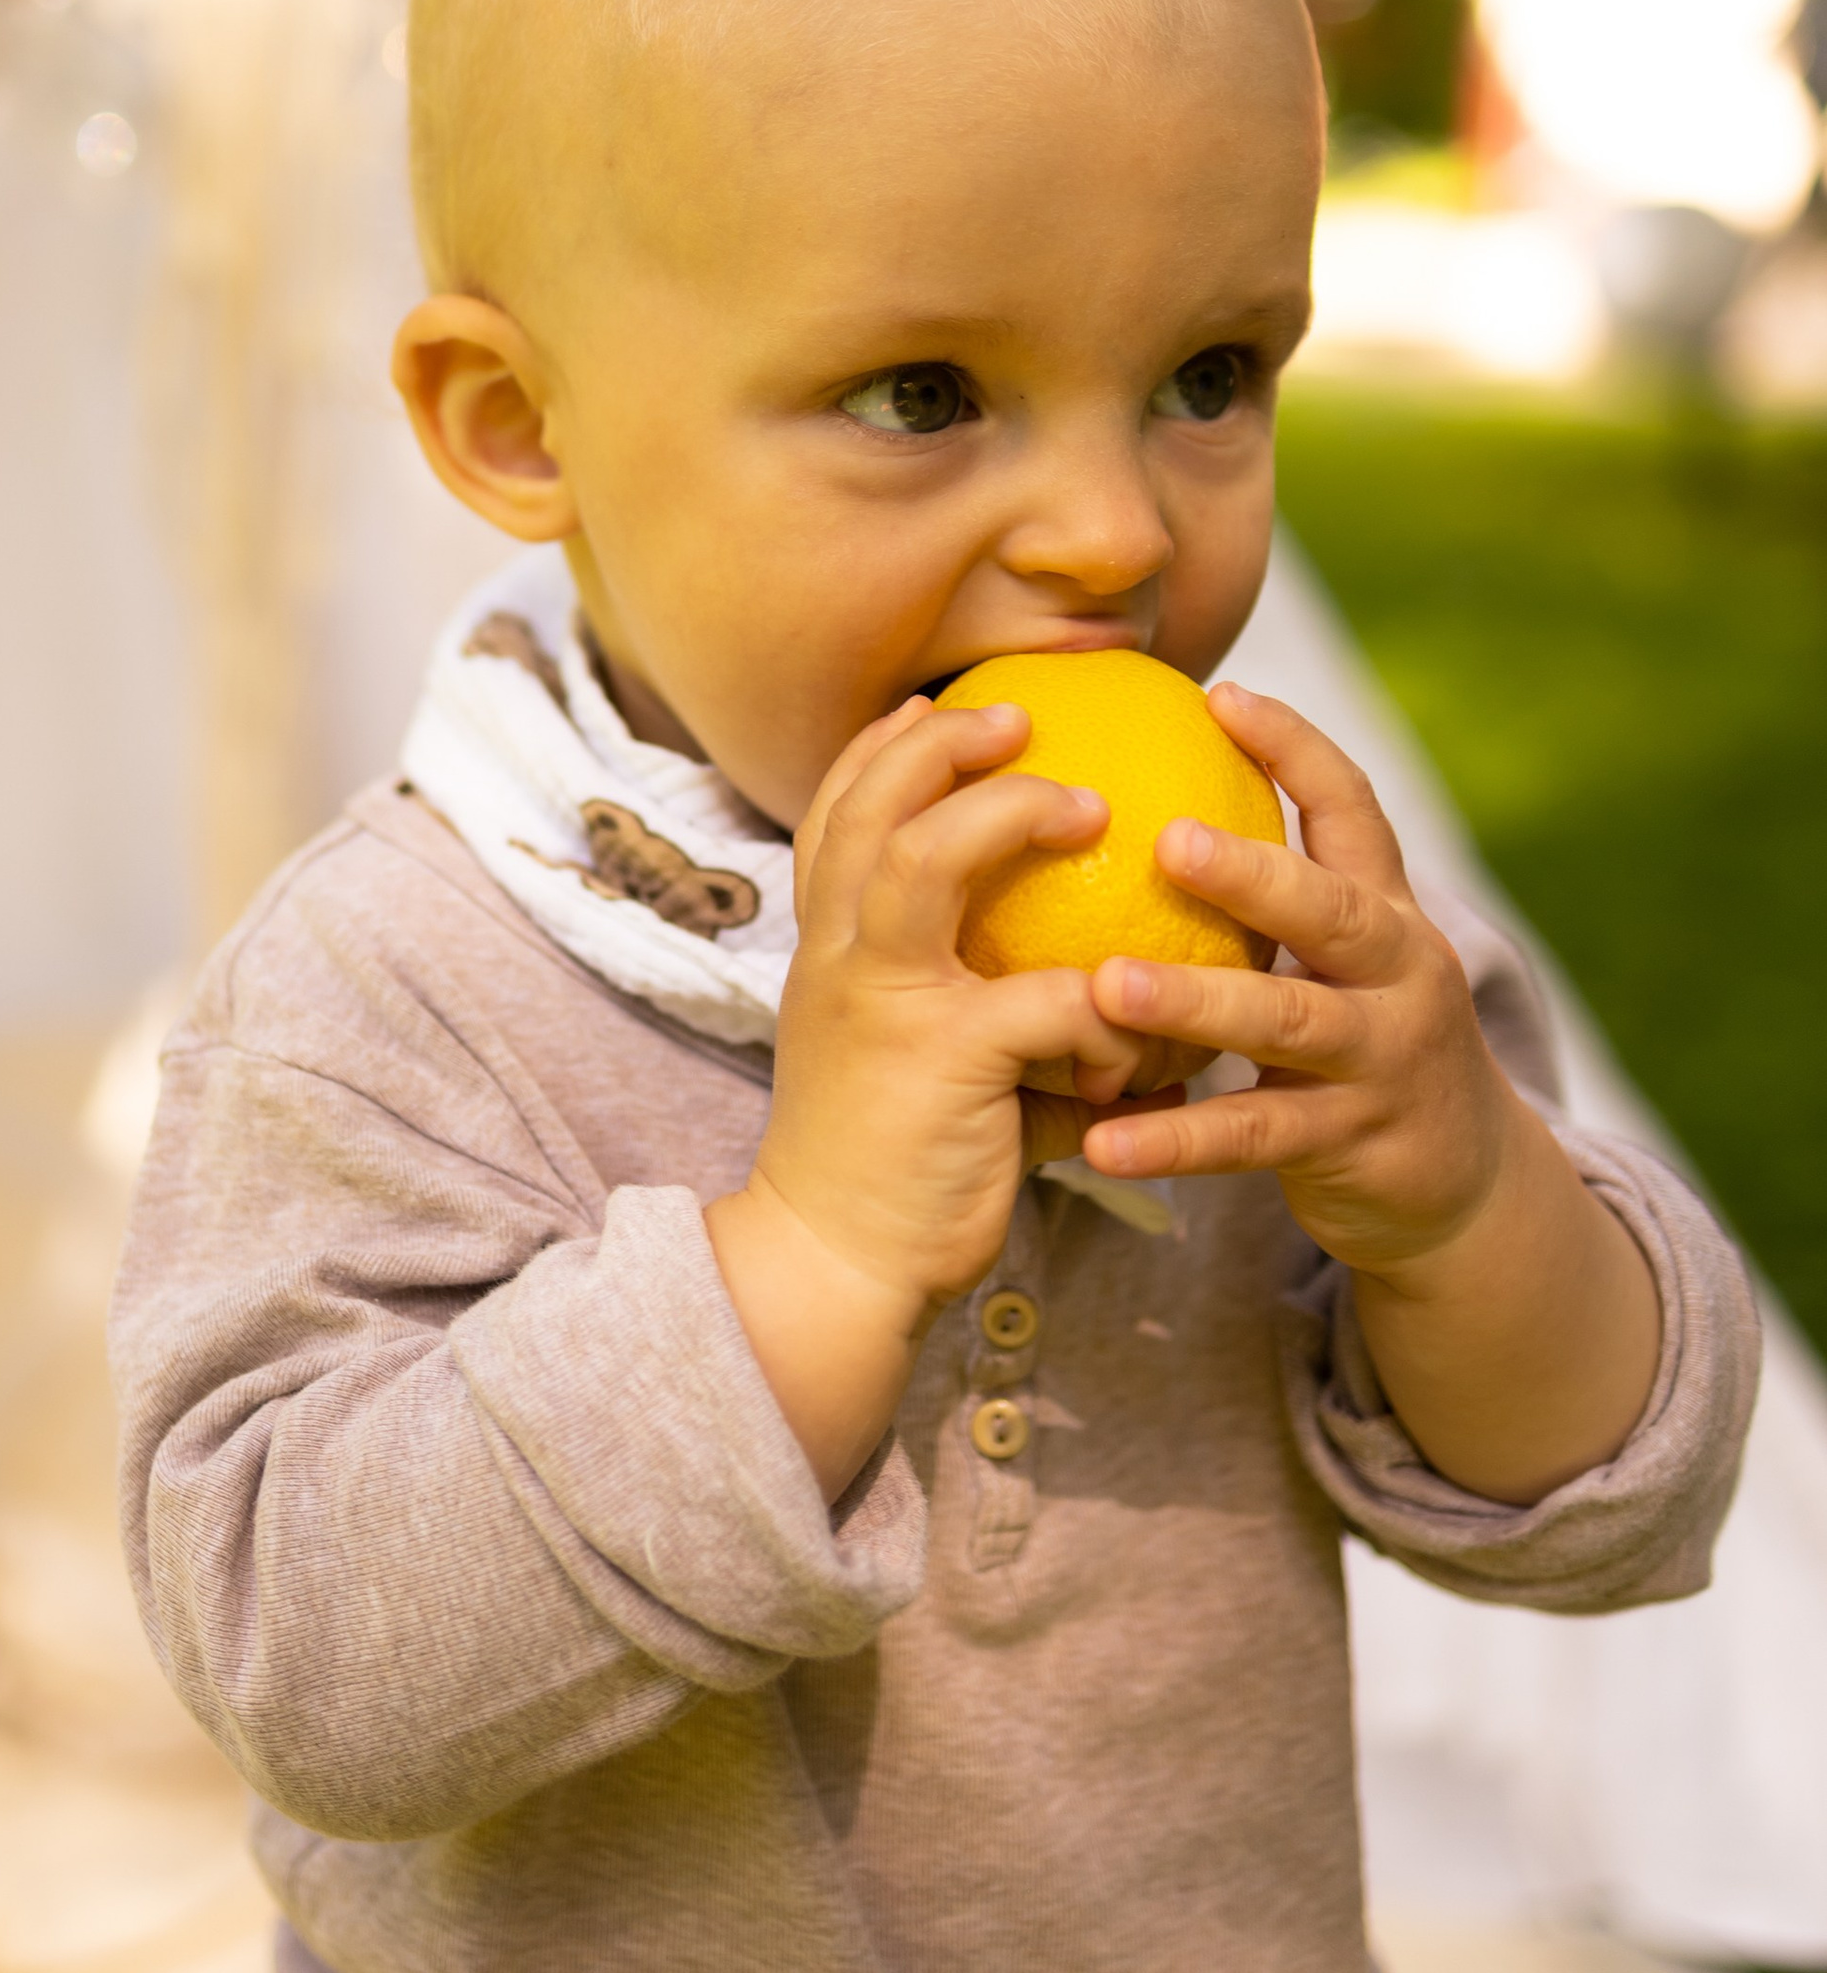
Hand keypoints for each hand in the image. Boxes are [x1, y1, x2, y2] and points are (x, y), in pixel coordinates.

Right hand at [706, 696, 1160, 1494]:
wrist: (835, 1263)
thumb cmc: (894, 1161)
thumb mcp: (914, 1053)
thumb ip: (982, 997)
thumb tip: (1098, 967)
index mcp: (827, 950)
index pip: (837, 814)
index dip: (882, 750)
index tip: (935, 709)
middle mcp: (840, 959)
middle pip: (869, 808)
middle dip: (939, 745)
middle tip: (1020, 717)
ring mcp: (883, 1003)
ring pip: (922, 861)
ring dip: (1009, 817)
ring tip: (1091, 805)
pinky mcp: (942, 1063)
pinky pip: (1041, 1001)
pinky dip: (1104, 1003)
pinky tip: (1146, 1029)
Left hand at [1082, 685, 1658, 1501]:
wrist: (1463, 1186)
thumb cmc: (1361, 1043)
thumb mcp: (1337, 961)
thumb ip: (1269, 897)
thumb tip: (1135, 794)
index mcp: (1387, 912)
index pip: (1352, 809)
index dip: (1294, 747)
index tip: (1219, 695)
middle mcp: (1399, 974)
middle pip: (1330, 909)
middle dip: (1252, 873)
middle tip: (1165, 838)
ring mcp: (1383, 1060)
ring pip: (1287, 1024)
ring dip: (1195, 1004)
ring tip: (1104, 986)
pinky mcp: (1355, 1144)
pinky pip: (1251, 1137)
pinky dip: (1176, 1141)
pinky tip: (1101, 1138)